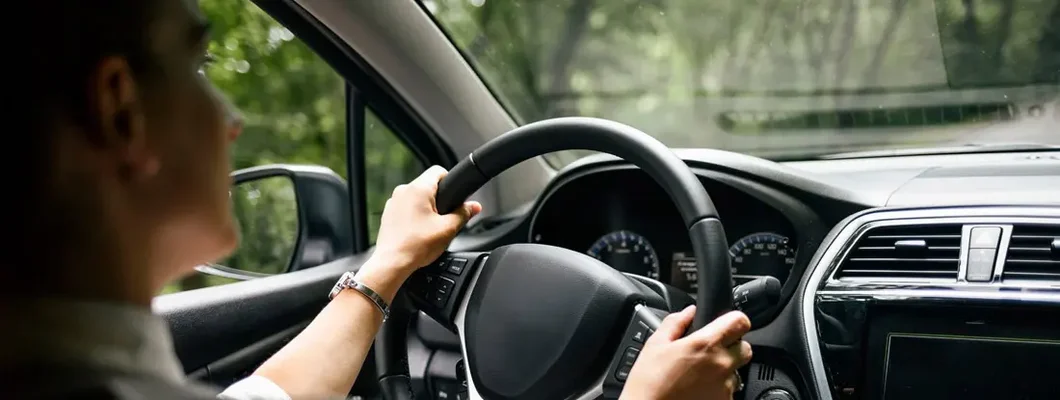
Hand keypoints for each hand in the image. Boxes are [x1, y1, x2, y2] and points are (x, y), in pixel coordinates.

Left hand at [370, 165, 482, 276]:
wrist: (392, 263)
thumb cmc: (416, 246)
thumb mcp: (448, 229)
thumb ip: (464, 213)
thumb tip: (474, 206)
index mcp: (418, 188)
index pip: (439, 171)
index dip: (450, 182)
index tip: (454, 197)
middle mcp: (403, 191)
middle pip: (428, 186)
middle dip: (439, 200)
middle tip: (445, 219)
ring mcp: (393, 202)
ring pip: (416, 198)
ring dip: (426, 209)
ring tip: (430, 229)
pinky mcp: (388, 214)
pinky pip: (406, 208)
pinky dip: (414, 217)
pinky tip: (418, 233)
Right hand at [620, 306, 752, 399]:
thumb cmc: (648, 383)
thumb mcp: (655, 345)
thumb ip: (675, 323)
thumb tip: (689, 312)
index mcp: (705, 344)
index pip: (740, 322)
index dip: (734, 320)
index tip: (727, 324)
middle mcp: (721, 365)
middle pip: (744, 348)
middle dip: (732, 347)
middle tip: (710, 353)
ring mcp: (725, 387)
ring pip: (736, 372)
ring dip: (724, 370)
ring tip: (699, 376)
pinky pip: (729, 391)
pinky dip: (718, 389)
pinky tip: (698, 389)